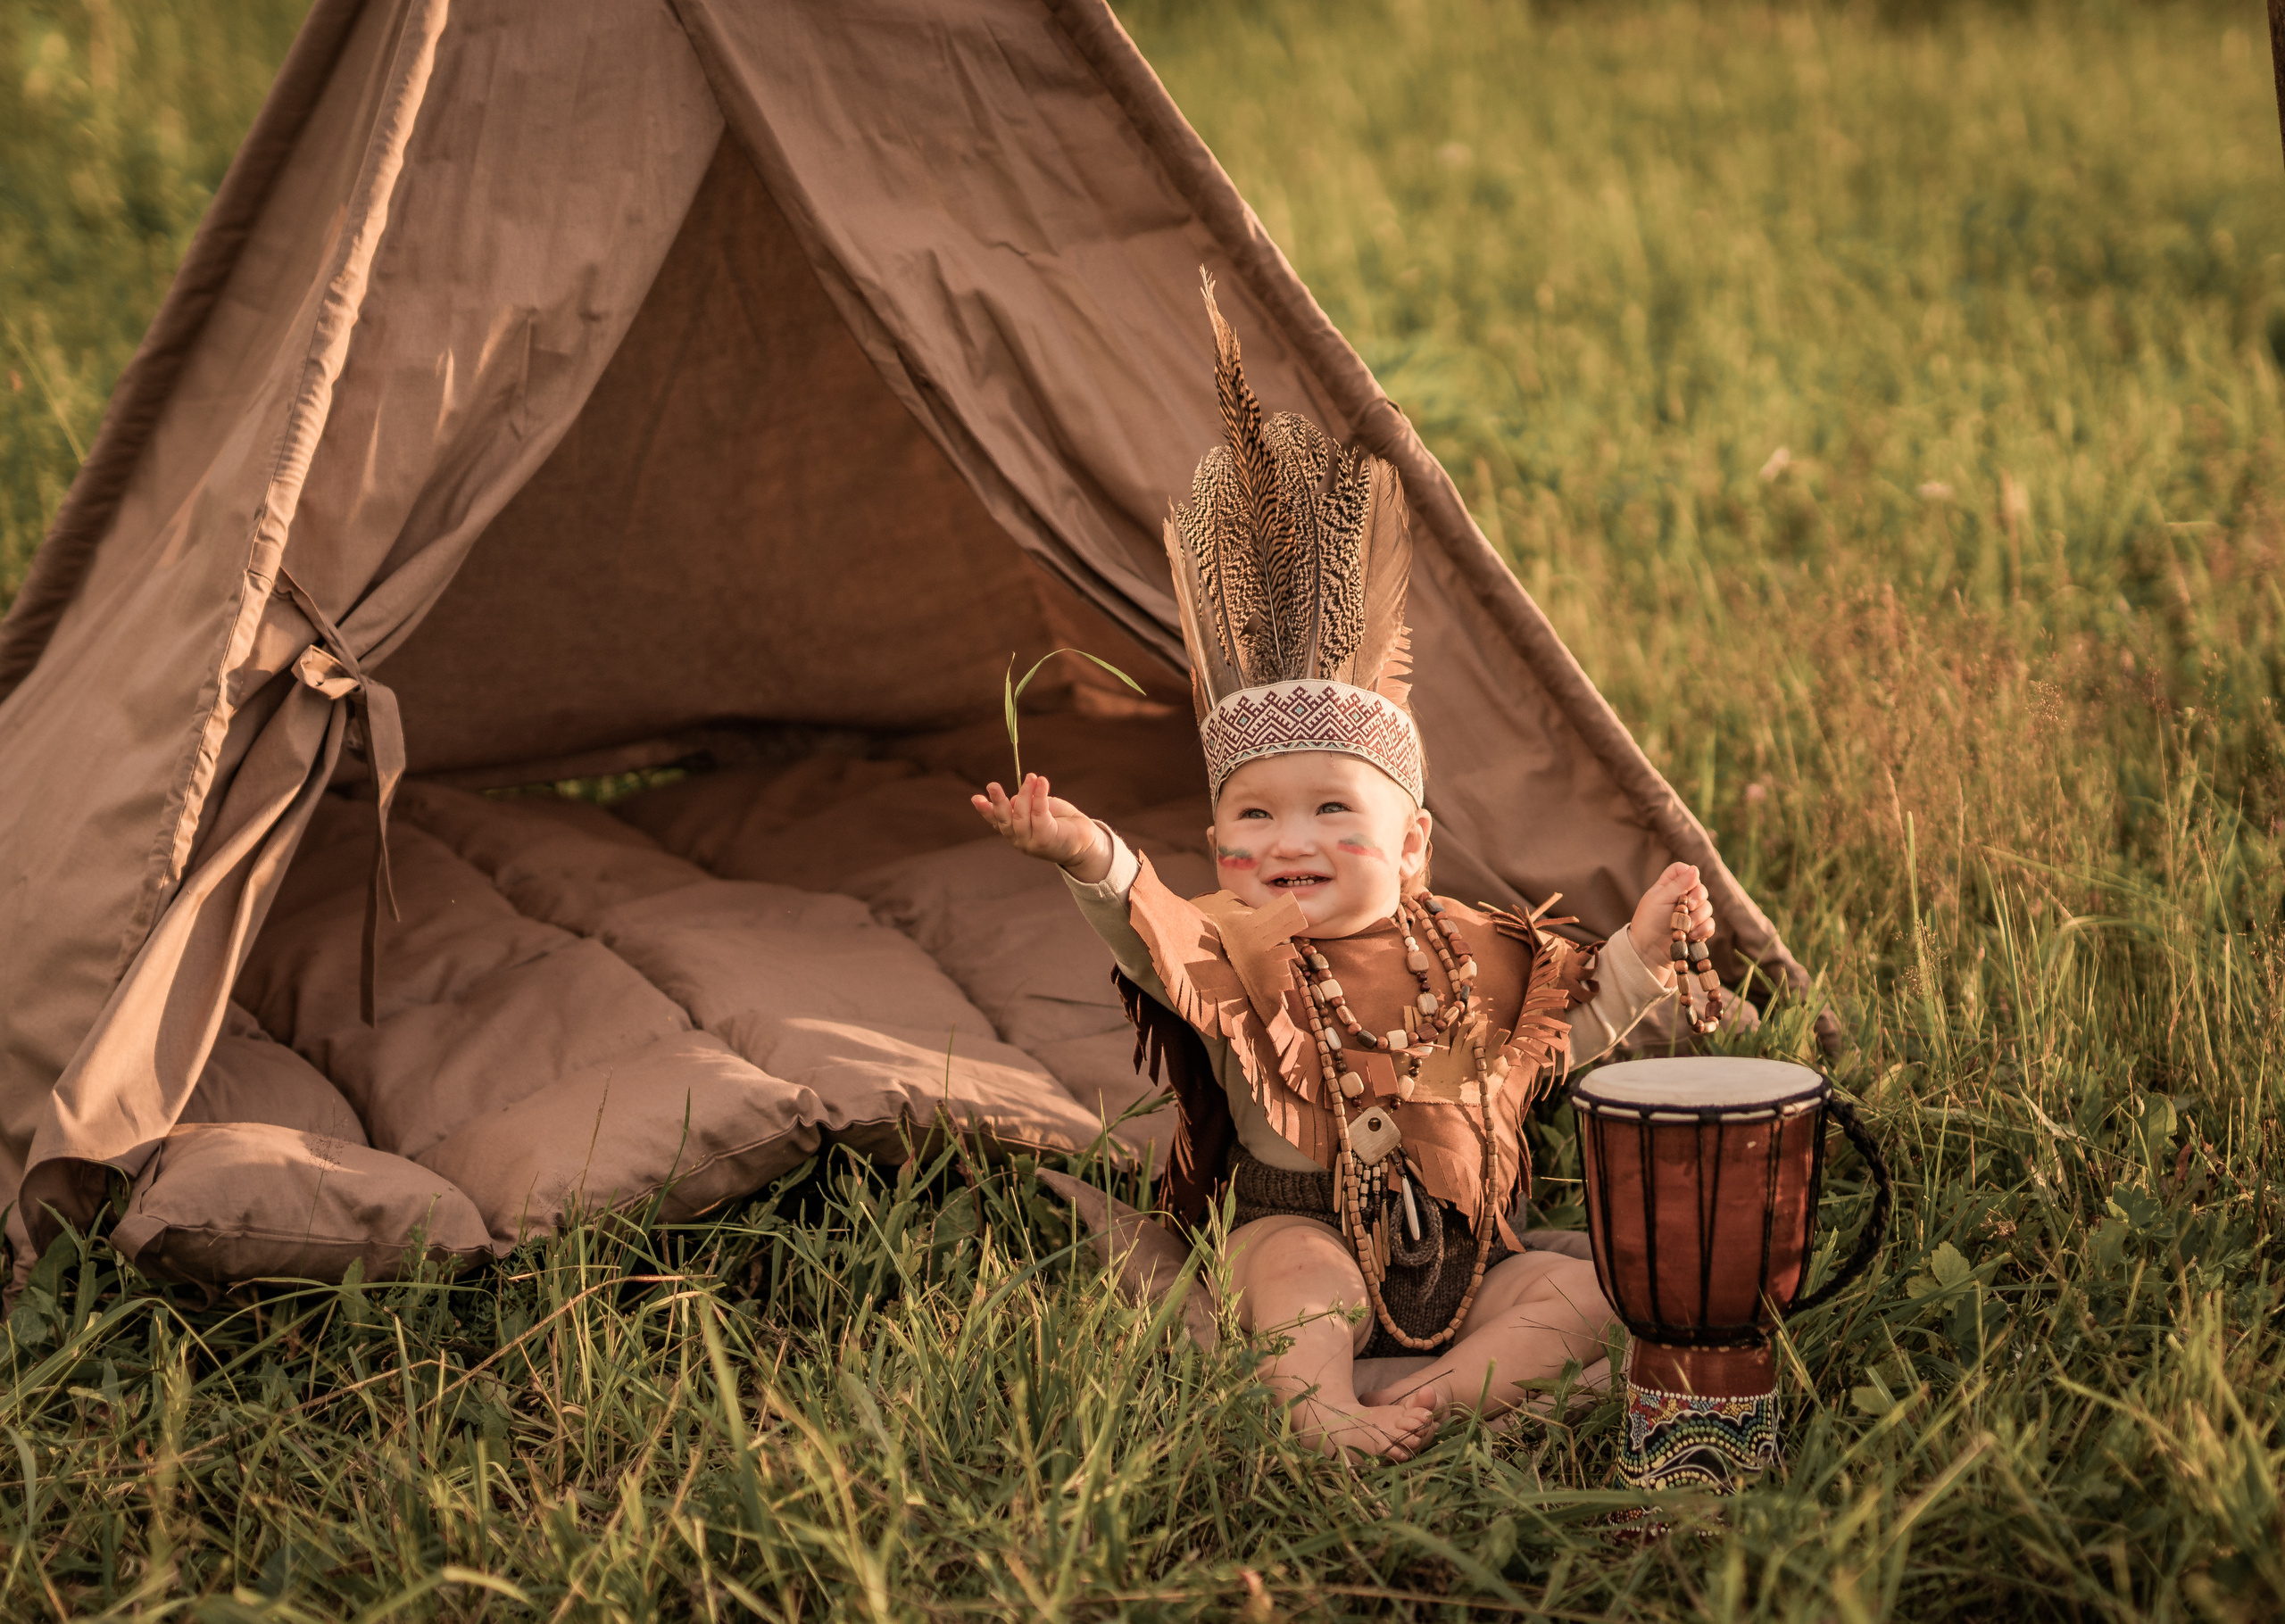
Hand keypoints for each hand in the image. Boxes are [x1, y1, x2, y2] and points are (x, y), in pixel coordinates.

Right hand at [970, 774, 1110, 881]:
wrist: (1086, 844)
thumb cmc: (1063, 823)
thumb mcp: (1041, 810)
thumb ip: (1027, 804)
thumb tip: (1016, 798)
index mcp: (1016, 833)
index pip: (997, 821)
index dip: (986, 811)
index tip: (976, 798)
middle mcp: (1020, 840)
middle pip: (1005, 820)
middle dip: (998, 803)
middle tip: (992, 785)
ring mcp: (1032, 843)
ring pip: (1021, 815)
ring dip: (1025, 793)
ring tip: (1031, 776)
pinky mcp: (1046, 840)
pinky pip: (1039, 814)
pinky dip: (1039, 796)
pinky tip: (1041, 782)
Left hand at [1627, 862, 1711, 980]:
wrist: (1648, 950)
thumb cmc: (1648, 921)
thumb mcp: (1659, 899)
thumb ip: (1678, 884)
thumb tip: (1695, 869)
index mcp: (1669, 885)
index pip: (1683, 870)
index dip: (1687, 875)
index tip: (1684, 886)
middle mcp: (1683, 897)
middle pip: (1701, 888)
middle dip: (1697, 899)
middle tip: (1689, 907)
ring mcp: (1691, 913)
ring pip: (1708, 908)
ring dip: (1698, 918)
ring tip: (1686, 928)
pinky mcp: (1698, 929)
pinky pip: (1710, 925)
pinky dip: (1703, 930)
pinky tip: (1691, 936)